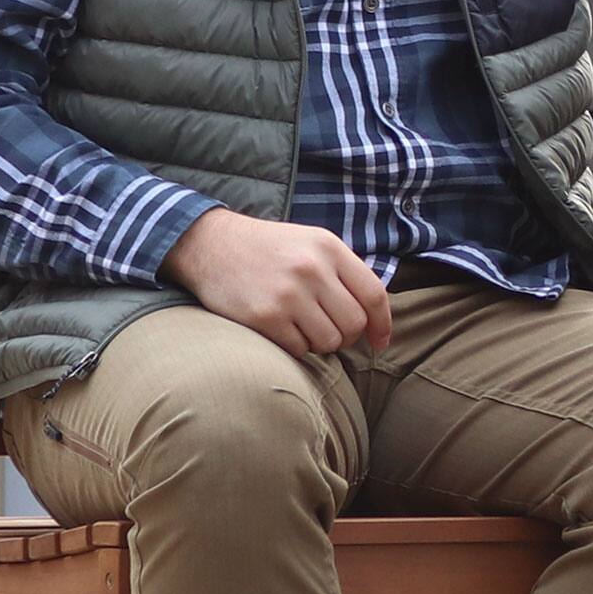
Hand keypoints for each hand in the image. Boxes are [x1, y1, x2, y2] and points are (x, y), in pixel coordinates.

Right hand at [163, 208, 392, 357]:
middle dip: (348, 337)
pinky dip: (295, 347)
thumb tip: (375, 317)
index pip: (374, 295)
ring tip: (303, 328)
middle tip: (330, 332)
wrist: (209, 244)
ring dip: (320, 343)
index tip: (379, 341)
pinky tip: (282, 330)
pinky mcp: (263, 316)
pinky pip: (298, 349)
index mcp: (329, 248)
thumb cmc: (269, 249)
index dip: (382, 324)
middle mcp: (312, 269)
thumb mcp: (312, 244)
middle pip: (354, 324)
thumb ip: (344, 272)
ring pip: (329, 342)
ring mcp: (287, 294)